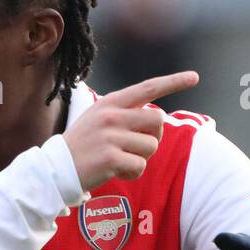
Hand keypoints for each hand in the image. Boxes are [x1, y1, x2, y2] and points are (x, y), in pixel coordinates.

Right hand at [63, 70, 198, 189]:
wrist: (55, 169)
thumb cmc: (82, 145)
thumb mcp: (98, 119)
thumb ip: (124, 114)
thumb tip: (156, 119)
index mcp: (110, 103)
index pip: (147, 88)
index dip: (173, 82)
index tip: (194, 77)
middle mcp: (111, 116)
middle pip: (157, 120)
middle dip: (153, 136)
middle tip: (135, 146)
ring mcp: (110, 137)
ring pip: (151, 146)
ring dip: (141, 157)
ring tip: (119, 160)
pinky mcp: (110, 158)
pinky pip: (140, 166)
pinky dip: (132, 172)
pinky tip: (114, 171)